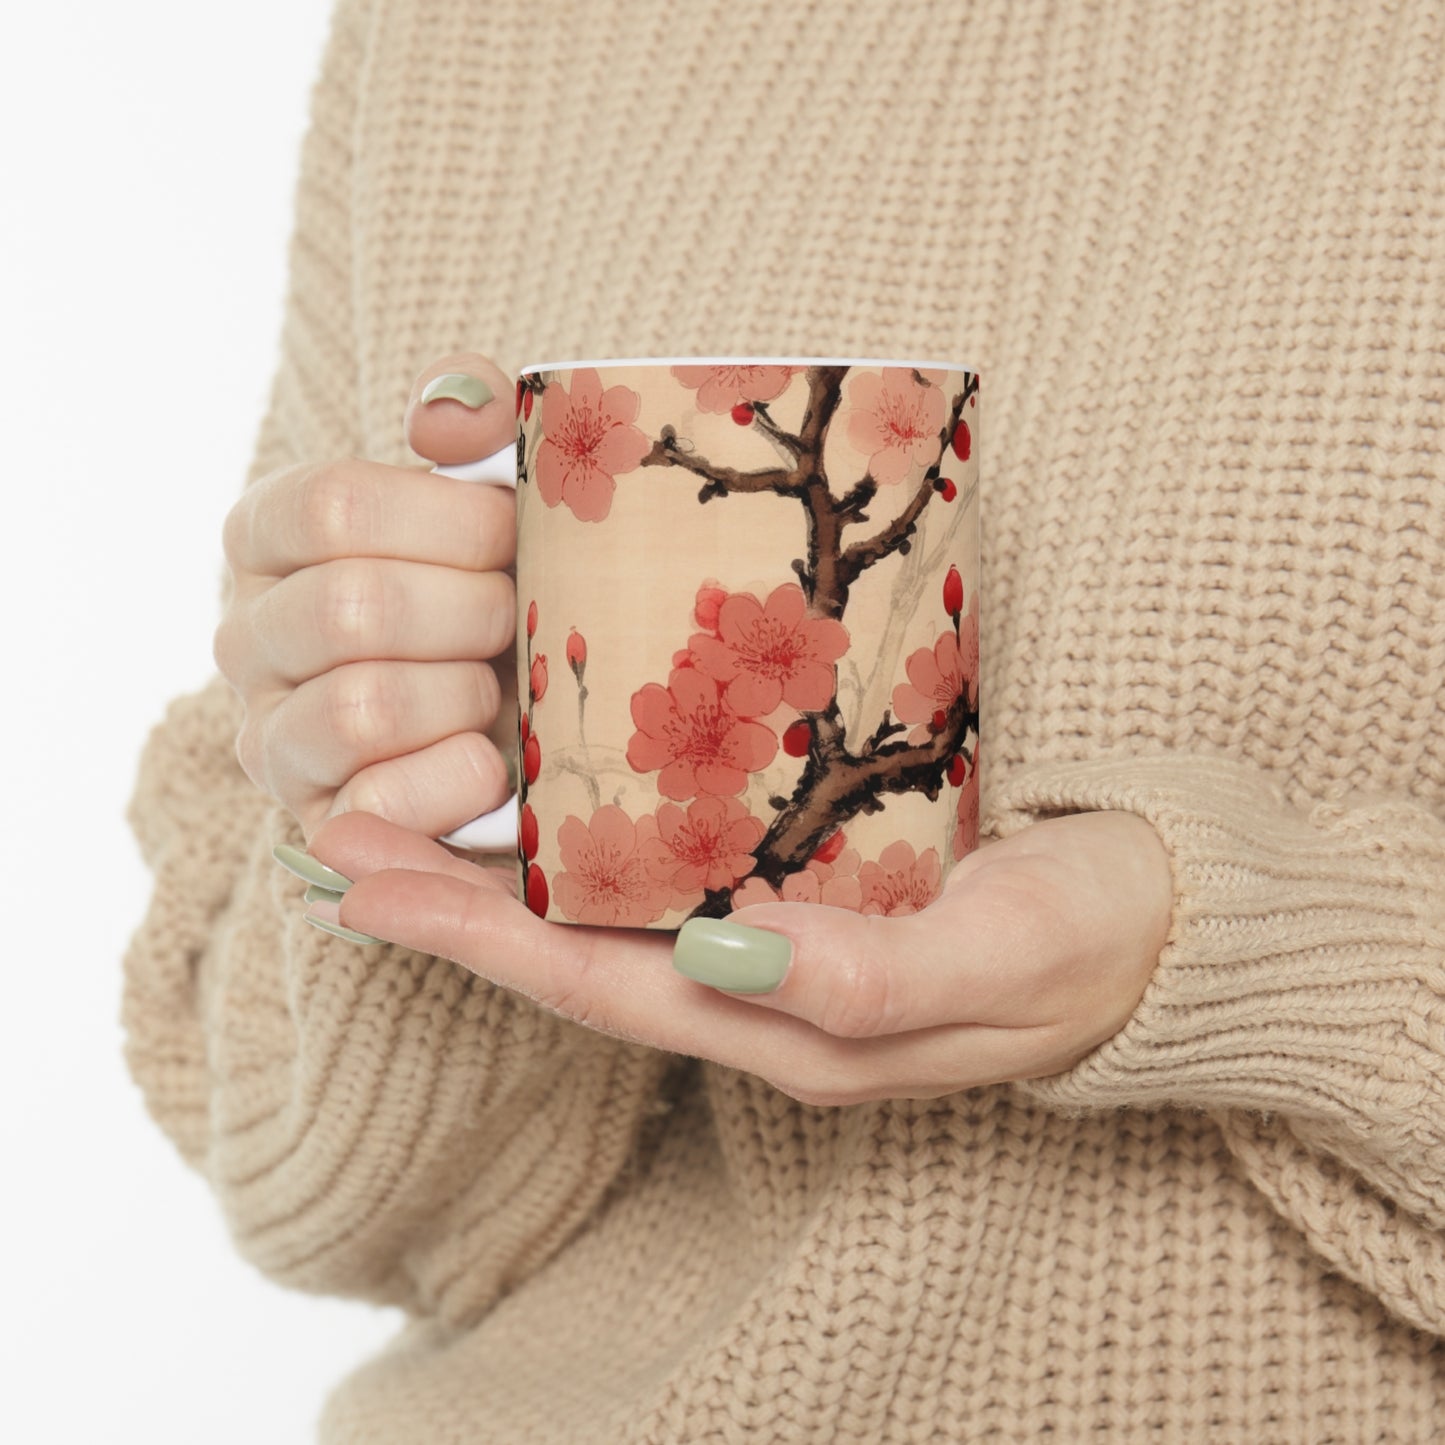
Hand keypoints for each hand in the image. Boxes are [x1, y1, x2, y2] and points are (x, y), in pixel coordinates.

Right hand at [215, 354, 517, 840]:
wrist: (526, 716)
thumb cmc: (502, 587)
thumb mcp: (496, 491)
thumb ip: (478, 422)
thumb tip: (448, 412)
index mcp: (270, 537)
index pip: (331, 507)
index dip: (448, 522)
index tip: (513, 533)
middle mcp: (247, 636)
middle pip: (351, 608)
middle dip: (473, 613)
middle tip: (520, 618)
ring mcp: (271, 738)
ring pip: (360, 707)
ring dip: (466, 695)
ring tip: (502, 689)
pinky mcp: (317, 823)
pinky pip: (378, 804)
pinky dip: (459, 777)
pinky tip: (495, 761)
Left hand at [302, 809, 1172, 1103]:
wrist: (1165, 922)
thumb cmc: (1090, 939)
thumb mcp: (1002, 958)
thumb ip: (870, 973)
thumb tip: (726, 955)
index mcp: (789, 1023)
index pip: (599, 984)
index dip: (476, 938)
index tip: (363, 884)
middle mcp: (761, 991)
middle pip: (575, 952)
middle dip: (451, 902)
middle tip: (336, 836)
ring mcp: (779, 942)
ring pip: (610, 915)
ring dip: (501, 870)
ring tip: (403, 810)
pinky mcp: (808, 887)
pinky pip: (672, 873)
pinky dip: (590, 839)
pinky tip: (550, 792)